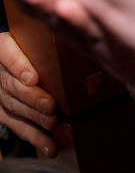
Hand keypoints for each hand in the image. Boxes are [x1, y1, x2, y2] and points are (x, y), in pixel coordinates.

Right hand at [0, 32, 58, 156]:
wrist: (20, 58)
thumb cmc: (39, 43)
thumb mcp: (40, 35)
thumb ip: (52, 37)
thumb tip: (80, 34)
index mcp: (5, 45)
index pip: (6, 52)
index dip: (18, 66)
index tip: (32, 78)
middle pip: (11, 84)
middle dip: (32, 98)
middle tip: (51, 106)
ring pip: (12, 106)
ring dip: (34, 119)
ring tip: (53, 125)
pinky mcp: (3, 109)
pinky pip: (15, 124)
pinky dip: (34, 137)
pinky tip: (49, 147)